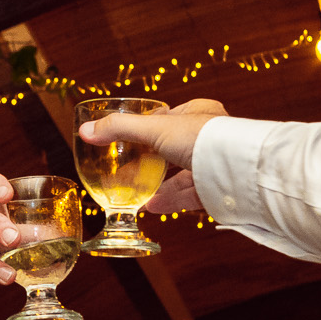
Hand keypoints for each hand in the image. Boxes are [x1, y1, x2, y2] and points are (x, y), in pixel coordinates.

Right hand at [77, 99, 226, 214]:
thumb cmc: (200, 137)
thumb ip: (119, 129)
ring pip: (181, 175)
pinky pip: (189, 195)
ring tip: (134, 194)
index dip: (149, 126)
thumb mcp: (153, 127)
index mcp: (199, 113)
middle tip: (128, 169)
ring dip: (158, 185)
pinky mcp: (215, 189)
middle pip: (173, 149)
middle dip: (150, 161)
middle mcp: (209, 137)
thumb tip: (85, 131)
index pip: (170, 117)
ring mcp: (213, 164)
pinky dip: (169, 200)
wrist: (234, 169)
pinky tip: (150, 207)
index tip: (130, 139)